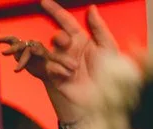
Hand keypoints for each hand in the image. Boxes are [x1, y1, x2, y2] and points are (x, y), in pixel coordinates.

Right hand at [2, 1, 119, 110]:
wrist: (103, 95)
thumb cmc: (109, 72)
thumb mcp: (108, 46)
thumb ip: (99, 27)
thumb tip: (91, 8)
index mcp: (81, 39)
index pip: (66, 21)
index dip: (55, 11)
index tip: (44, 2)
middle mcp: (69, 49)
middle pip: (57, 36)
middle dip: (60, 39)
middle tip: (67, 43)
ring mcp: (60, 62)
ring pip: (52, 52)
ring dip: (62, 59)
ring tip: (75, 68)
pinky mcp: (54, 76)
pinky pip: (50, 67)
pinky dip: (60, 70)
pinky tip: (69, 75)